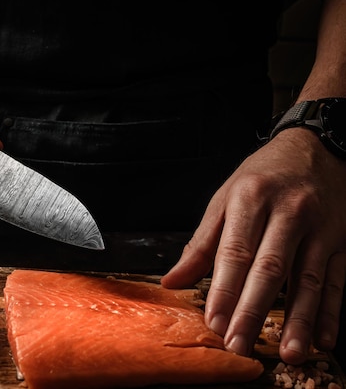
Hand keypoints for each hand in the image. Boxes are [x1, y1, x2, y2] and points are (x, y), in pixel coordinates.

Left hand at [161, 128, 345, 364]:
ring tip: (288, 353)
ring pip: (310, 280)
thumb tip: (172, 281)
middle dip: (253, 311)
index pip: (236, 251)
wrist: (316, 147)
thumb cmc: (262, 176)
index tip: (214, 321)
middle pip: (271, 269)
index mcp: (252, 199)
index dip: (224, 289)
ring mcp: (321, 228)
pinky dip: (330, 312)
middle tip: (239, 344)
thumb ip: (201, 243)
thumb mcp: (225, 198)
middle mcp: (289, 213)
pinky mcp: (342, 241)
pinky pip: (338, 280)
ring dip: (300, 321)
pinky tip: (323, 339)